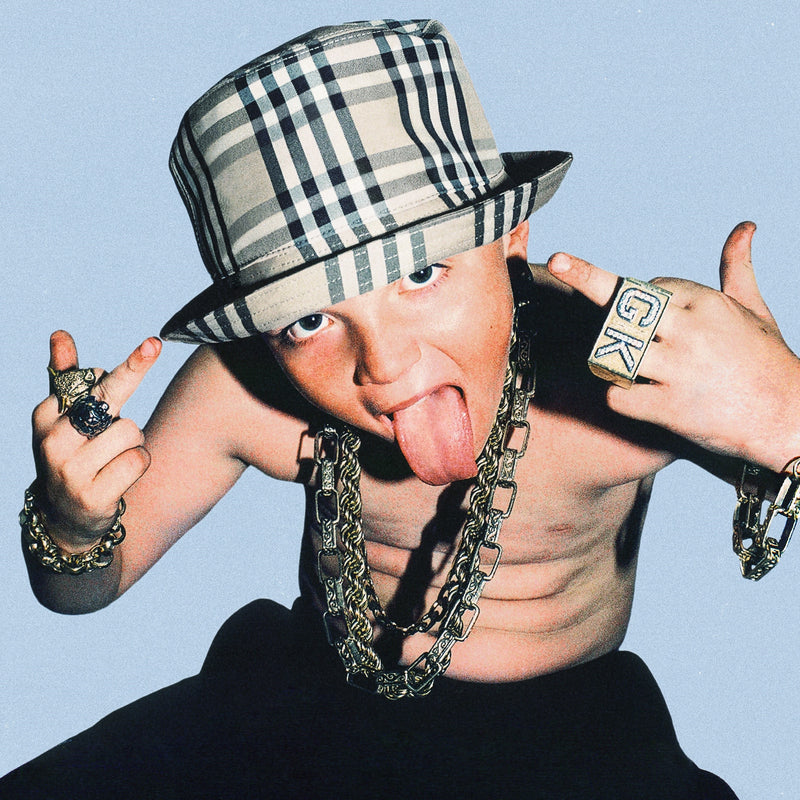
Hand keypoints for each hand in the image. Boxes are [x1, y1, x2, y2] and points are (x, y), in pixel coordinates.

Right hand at [31, 331, 161, 545]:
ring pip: (131, 431)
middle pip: (111, 397)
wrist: (65, 519)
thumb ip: (66, 378)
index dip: (128, 365)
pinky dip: (138, 465)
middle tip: (154, 344)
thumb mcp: (65, 418)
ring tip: (112, 459)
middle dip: (134, 371)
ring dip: (133, 443)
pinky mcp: (93, 496)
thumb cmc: (74, 455)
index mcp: (44, 416)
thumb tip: (60, 334)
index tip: (154, 343)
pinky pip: (138, 460)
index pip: (88, 379)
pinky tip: (117, 478)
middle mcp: (52, 441)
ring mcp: (70, 471)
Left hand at [547, 222, 799, 470]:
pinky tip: (640, 398)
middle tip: (553, 261)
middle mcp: (690, 332)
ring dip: (607, 356)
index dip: (641, 301)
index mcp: (708, 304)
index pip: (647, 289)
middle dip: (585, 279)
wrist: (788, 420)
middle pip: (619, 304)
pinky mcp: (668, 408)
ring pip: (610, 350)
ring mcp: (677, 370)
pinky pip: (616, 395)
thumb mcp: (754, 310)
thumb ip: (737, 268)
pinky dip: (619, 396)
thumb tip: (745, 227)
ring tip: (631, 366)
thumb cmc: (766, 363)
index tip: (650, 316)